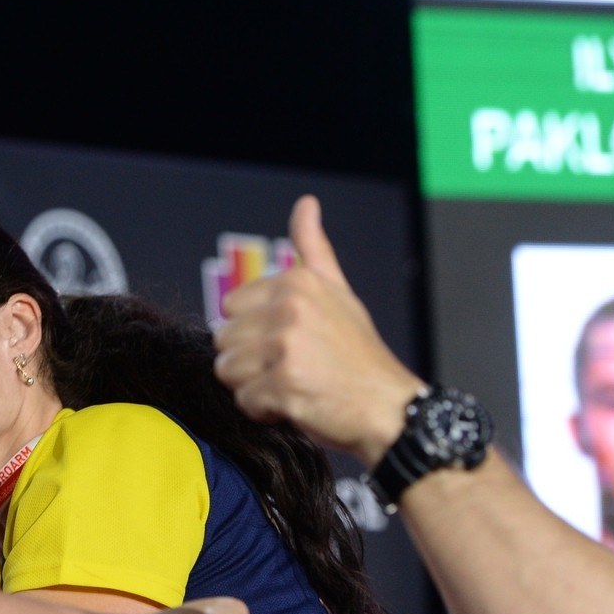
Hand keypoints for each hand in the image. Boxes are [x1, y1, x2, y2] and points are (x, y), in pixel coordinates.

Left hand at [212, 195, 424, 466]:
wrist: (390, 409)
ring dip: (254, 387)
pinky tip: (297, 404)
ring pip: (227, 370)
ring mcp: (286, 345)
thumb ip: (313, 250)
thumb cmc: (359, 356)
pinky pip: (244, 401)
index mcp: (296, 281)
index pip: (230, 308)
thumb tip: (305, 202)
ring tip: (294, 385)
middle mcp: (290, 307)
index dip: (253, 334)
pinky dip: (265, 411)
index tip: (290, 343)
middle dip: (250, 362)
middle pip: (223, 340)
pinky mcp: (284, 383)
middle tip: (293, 368)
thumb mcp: (338, 292)